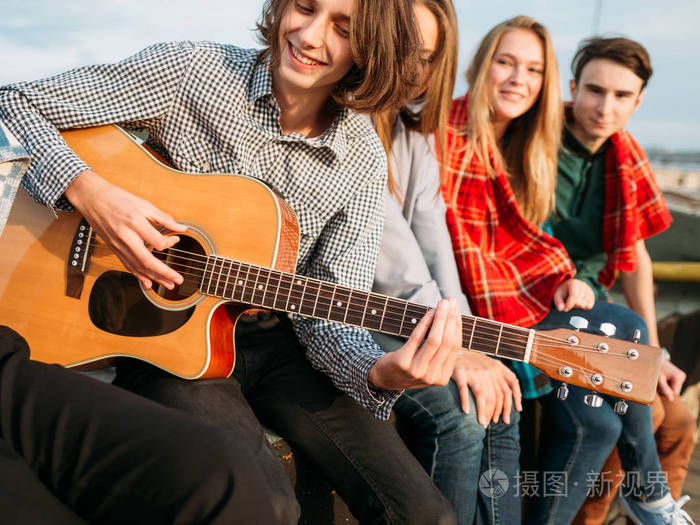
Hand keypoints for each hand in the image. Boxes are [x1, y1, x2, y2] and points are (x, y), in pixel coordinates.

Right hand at [64, 170, 186, 289]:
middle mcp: (125, 237)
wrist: (92, 198)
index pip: (157, 241)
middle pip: (147, 261)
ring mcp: (118, 245)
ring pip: (137, 267)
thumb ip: (163, 218)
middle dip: (164, 273)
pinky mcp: (113, 249)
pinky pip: (127, 265)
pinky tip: (149, 283)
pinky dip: (139, 276)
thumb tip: (181, 227)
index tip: (176, 239)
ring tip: (169, 284)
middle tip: (178, 280)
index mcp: (134, 223)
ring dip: (155, 277)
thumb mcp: (143, 204)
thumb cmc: (117, 198)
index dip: (169, 243)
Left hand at [369, 298, 461, 390]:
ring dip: (440, 318)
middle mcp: (432, 376)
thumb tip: (453, 319)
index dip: (457, 326)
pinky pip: (417, 338)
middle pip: (446, 342)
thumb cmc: (411, 366)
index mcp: (442, 377)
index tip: (457, 310)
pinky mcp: (402, 362)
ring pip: (434, 340)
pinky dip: (424, 323)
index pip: (455, 347)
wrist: (385, 378)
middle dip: (450, 319)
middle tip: (451, 301)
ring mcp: (417, 370)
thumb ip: (441, 350)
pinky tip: (429, 313)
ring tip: (442, 303)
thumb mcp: (429, 365)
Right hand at [451, 352, 521, 426]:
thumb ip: (502, 378)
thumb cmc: (473, 361)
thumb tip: (515, 401)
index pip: (511, 387)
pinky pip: (464, 390)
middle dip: (497, 412)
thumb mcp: (491, 364)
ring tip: (482, 423)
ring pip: (483, 396)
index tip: (510, 416)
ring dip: (483, 412)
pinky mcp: (460, 373)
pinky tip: (466, 412)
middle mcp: (488, 369)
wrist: (453, 348)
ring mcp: (474, 371)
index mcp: (498, 367)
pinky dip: (466, 402)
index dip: (512, 403)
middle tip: (493, 422)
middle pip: (497, 395)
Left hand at [553, 278, 594, 310]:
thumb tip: (561, 309)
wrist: (568, 287)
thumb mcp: (557, 295)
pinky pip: (589, 306)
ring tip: (574, 302)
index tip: (565, 309)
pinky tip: (579, 303)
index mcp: (574, 283)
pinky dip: (584, 307)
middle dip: (573, 305)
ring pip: (585, 305)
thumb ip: (558, 302)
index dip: (569, 305)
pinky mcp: (592, 295)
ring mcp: (589, 290)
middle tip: (568, 302)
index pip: (574, 297)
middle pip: (580, 302)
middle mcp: (583, 285)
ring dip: (578, 306)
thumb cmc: (562, 292)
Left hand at [657, 359, 685, 400]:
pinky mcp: (678, 377)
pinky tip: (662, 379)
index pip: (674, 393)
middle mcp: (682, 377)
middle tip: (658, 382)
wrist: (654, 360)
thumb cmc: (654, 369)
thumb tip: (671, 399)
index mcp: (679, 377)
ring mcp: (681, 377)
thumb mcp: (658, 379)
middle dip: (665, 390)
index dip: (665, 392)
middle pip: (674, 392)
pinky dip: (666, 385)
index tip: (659, 385)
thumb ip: (665, 389)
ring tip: (660, 380)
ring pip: (673, 390)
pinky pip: (673, 387)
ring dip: (665, 388)